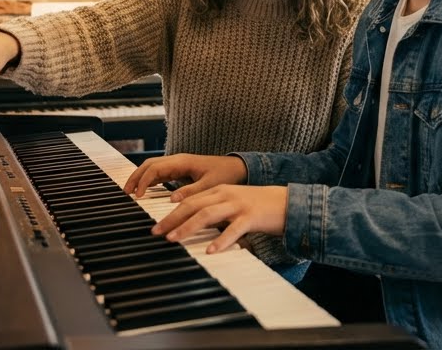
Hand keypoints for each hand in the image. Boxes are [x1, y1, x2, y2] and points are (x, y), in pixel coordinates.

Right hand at [123, 154, 247, 199]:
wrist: (238, 168)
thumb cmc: (226, 174)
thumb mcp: (210, 185)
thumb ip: (192, 192)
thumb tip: (172, 200)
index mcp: (182, 161)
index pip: (155, 168)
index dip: (144, 181)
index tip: (138, 195)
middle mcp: (177, 161)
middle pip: (149, 165)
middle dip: (135, 177)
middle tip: (125, 192)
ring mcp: (178, 165)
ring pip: (152, 168)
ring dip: (140, 178)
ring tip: (130, 192)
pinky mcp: (180, 171)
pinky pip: (159, 173)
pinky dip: (149, 181)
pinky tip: (144, 192)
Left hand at [153, 185, 288, 254]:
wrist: (286, 202)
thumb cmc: (258, 207)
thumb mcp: (232, 204)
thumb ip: (214, 211)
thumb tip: (193, 225)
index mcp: (219, 190)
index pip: (189, 200)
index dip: (170, 212)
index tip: (156, 225)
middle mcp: (225, 195)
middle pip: (193, 205)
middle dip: (172, 219)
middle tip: (156, 232)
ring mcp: (238, 205)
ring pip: (207, 215)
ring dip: (187, 227)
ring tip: (173, 239)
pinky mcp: (251, 217)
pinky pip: (233, 230)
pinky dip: (220, 240)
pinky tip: (210, 251)